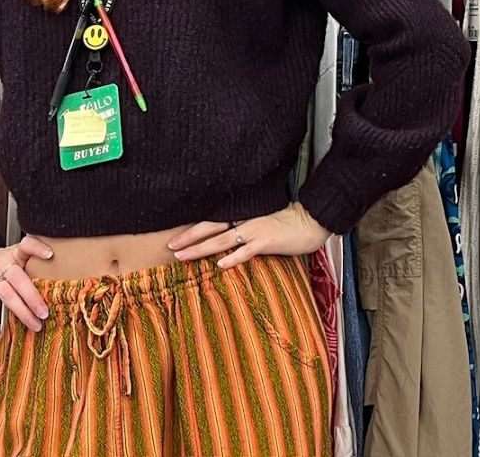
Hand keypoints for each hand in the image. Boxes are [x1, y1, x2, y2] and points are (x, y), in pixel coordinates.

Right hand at [0, 234, 53, 333]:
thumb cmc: (1, 265)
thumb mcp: (18, 259)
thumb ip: (34, 267)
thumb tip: (63, 284)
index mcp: (16, 254)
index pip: (26, 245)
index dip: (37, 248)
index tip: (50, 254)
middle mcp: (3, 264)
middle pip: (19, 277)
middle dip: (33, 297)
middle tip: (45, 312)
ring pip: (6, 292)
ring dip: (21, 311)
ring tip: (35, 324)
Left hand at [167, 202, 330, 269]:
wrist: (308, 221)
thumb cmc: (284, 224)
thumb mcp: (259, 223)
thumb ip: (243, 229)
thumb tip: (224, 243)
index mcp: (241, 216)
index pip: (212, 221)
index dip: (192, 229)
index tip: (175, 238)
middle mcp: (243, 220)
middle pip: (210, 228)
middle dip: (189, 238)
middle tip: (170, 247)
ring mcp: (254, 230)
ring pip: (222, 240)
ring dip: (201, 248)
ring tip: (183, 256)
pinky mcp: (266, 240)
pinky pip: (247, 250)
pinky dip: (233, 257)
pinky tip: (220, 265)